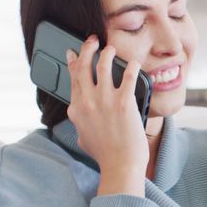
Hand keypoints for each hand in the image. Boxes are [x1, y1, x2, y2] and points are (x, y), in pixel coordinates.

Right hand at [65, 35, 148, 195]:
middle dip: (87, 49)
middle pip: (84, 66)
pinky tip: (134, 63)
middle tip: (93, 40)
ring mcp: (104, 100)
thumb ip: (81, 124)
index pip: (72, 78)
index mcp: (76, 110)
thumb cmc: (105, 155)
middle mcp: (87, 102)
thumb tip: (82, 119)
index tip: (73, 52)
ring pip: (103, 65)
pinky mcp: (123, 102)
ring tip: (112, 49)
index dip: (73, 62)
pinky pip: (128, 76)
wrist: (121, 165)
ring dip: (107, 53)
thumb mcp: (84, 138)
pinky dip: (131, 66)